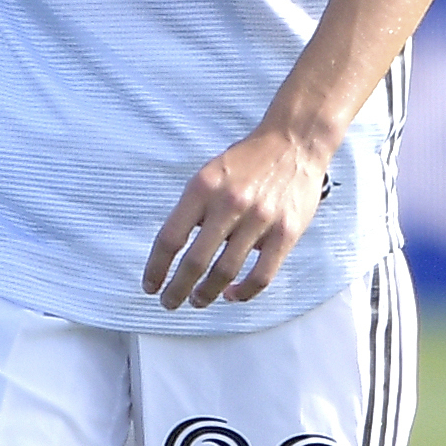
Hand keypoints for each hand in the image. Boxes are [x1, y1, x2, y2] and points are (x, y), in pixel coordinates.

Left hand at [144, 123, 331, 310]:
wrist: (294, 143)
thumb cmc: (249, 161)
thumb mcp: (209, 174)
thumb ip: (193, 209)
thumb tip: (175, 250)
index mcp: (203, 188)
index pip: (170, 238)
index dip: (156, 268)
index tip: (150, 285)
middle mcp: (229, 204)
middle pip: (194, 262)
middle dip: (177, 290)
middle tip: (169, 302)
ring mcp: (259, 220)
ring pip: (225, 273)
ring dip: (206, 294)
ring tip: (198, 300)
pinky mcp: (285, 233)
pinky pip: (260, 276)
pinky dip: (243, 293)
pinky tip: (231, 294)